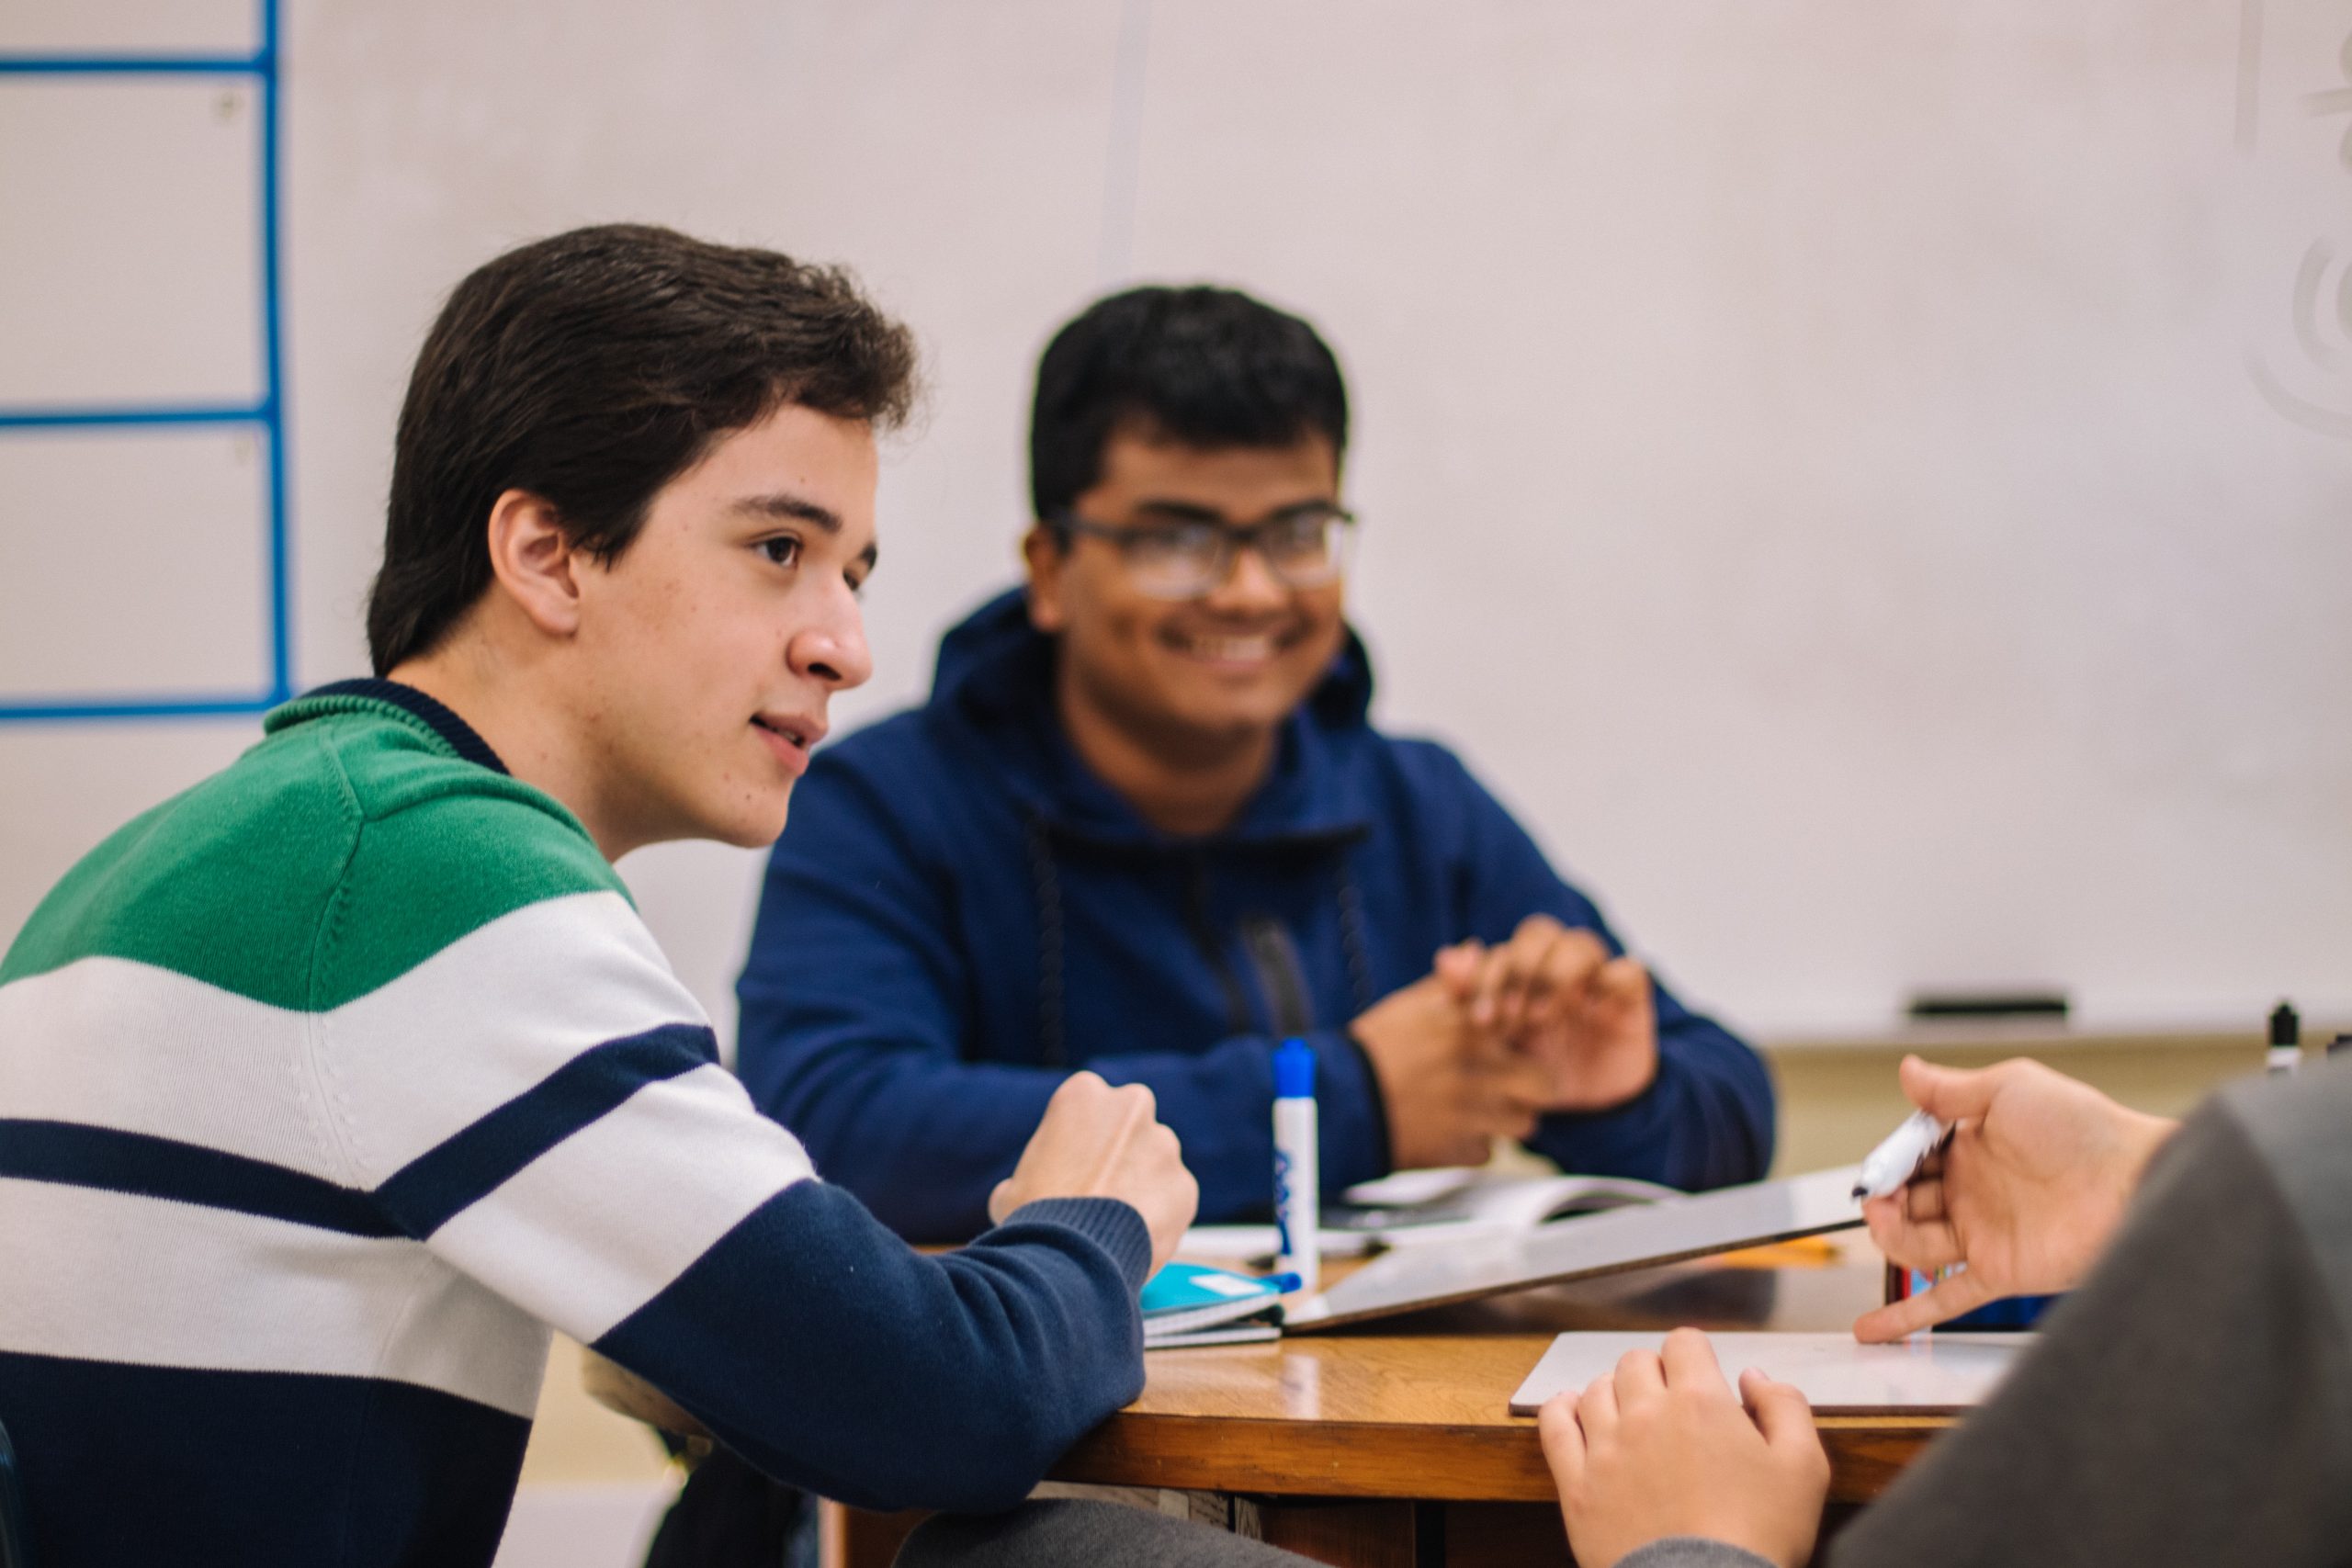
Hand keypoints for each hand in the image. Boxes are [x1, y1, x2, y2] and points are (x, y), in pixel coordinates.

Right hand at [990, 1071, 1199, 1275]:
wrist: (1069, 1258)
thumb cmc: (1033, 1218)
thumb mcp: (1014, 1186)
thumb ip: (1037, 1174)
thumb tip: (1035, 1191)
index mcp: (1084, 1094)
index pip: (1087, 1108)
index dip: (1079, 1142)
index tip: (1072, 1168)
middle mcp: (1131, 1107)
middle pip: (1128, 1128)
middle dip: (1119, 1154)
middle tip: (1098, 1191)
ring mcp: (1164, 1145)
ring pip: (1155, 1162)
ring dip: (1141, 1185)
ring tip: (1114, 1224)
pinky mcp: (1185, 1184)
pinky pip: (1172, 1199)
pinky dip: (1158, 1216)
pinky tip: (1133, 1239)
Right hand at [1349, 971, 1553, 1168]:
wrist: (1334, 1101)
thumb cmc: (1373, 1049)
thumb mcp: (1409, 1005)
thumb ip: (1450, 982)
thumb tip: (1476, 951)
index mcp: (1470, 1028)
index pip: (1533, 1028)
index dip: (1529, 1035)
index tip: (1515, 1040)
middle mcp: (1479, 1071)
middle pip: (1544, 1084)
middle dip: (1531, 1085)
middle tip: (1509, 1083)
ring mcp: (1472, 1116)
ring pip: (1524, 1123)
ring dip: (1507, 1117)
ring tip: (1481, 1109)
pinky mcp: (1457, 1152)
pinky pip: (1488, 1152)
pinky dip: (1474, 1144)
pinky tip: (1452, 1130)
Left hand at [1435, 917, 1656, 1110]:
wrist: (1584, 1106)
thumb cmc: (1531, 1071)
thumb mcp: (1494, 1044)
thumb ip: (1466, 998)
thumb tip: (1446, 957)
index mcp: (1521, 971)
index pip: (1504, 949)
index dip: (1488, 976)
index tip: (1479, 1019)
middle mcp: (1557, 965)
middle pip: (1539, 932)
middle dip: (1519, 970)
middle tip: (1509, 1016)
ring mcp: (1595, 977)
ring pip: (1580, 943)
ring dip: (1556, 974)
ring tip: (1542, 1017)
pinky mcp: (1630, 995)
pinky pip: (1630, 969)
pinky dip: (1611, 980)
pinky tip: (1592, 1009)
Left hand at [1541, 1328, 1827, 1567]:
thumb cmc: (1759, 1536)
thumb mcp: (1804, 1469)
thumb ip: (1785, 1407)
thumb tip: (1753, 1378)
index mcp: (1699, 1401)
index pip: (1684, 1342)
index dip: (1695, 1354)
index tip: (1701, 1374)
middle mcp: (1645, 1412)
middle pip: (1636, 1362)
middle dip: (1656, 1373)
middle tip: (1671, 1404)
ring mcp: (1605, 1447)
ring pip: (1596, 1389)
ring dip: (1615, 1393)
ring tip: (1630, 1415)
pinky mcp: (1577, 1484)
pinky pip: (1555, 1426)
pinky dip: (1562, 1410)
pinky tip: (1572, 1410)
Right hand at [1852, 1055, 2176, 1341]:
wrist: (2134, 1182)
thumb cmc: (2084, 1130)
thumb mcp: (2010, 1089)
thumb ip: (1951, 1089)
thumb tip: (1908, 1071)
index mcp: (1970, 1147)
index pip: (1909, 1157)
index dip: (1889, 1161)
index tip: (1881, 1165)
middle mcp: (1972, 1192)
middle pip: (1904, 1201)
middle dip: (1882, 1198)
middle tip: (1880, 1195)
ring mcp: (1983, 1234)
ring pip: (1914, 1244)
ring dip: (1888, 1235)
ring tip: (1885, 1221)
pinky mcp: (1998, 1271)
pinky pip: (1945, 1298)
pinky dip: (1906, 1317)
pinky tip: (1871, 1328)